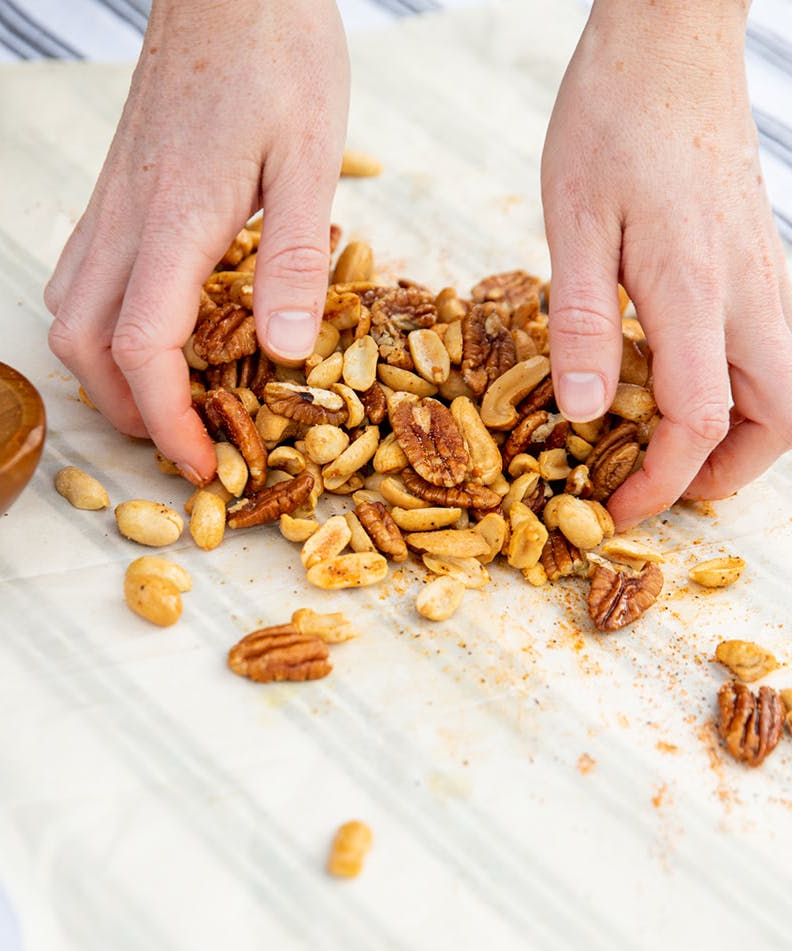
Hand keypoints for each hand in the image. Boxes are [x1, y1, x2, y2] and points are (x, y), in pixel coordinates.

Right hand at [44, 0, 348, 482]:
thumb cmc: (276, 53)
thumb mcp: (308, 157)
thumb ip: (292, 258)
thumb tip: (284, 352)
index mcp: (176, 219)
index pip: (144, 347)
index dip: (167, 420)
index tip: (204, 464)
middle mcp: (127, 218)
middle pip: (85, 345)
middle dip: (128, 411)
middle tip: (184, 441)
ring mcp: (113, 203)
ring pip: (70, 313)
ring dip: (108, 373)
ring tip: (167, 400)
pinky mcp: (118, 189)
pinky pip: (83, 274)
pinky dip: (104, 325)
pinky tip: (152, 327)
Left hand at [541, 0, 791, 529]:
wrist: (670, 43)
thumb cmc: (613, 121)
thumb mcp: (573, 223)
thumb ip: (580, 322)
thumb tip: (582, 413)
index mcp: (696, 290)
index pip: (700, 423)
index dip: (660, 482)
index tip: (616, 510)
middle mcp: (749, 292)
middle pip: (778, 420)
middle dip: (728, 473)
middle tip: (663, 484)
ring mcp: (764, 276)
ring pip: (783, 388)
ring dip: (739, 435)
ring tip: (667, 447)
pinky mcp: (757, 261)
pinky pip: (765, 349)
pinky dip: (735, 390)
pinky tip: (673, 379)